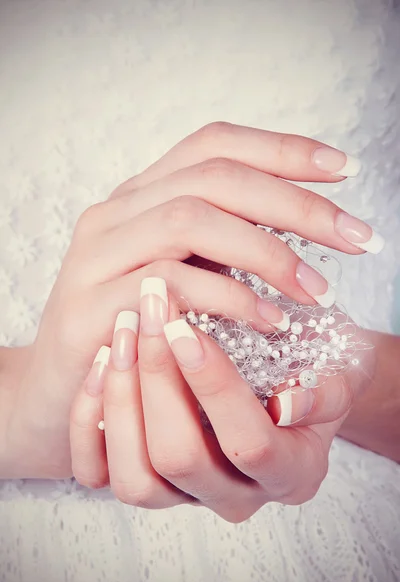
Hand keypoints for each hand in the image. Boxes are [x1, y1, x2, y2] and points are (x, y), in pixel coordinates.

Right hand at [5, 123, 376, 478]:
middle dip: (294, 204)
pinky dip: (230, 299)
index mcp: (139, 197)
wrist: (60, 389)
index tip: (343, 170)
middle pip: (212, 178)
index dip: (281, 149)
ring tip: (317, 290)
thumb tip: (296, 224)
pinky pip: (170, 285)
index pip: (213, 145)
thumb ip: (218, 243)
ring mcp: (97, 257)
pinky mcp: (89, 307)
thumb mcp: (178, 274)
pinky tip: (270, 321)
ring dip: (267, 253)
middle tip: (356, 238)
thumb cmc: (134, 330)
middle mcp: (115, 214)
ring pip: (190, 221)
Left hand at [70, 278, 371, 522]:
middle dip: (157, 379)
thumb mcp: (340, 369)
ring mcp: (186, 497)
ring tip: (124, 331)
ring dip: (121, 398)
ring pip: (136, 480)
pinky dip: (90, 421)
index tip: (184, 325)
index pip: (249, 445)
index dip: (214, 387)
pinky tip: (101, 363)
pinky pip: (100, 474)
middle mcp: (236, 496)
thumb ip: (330, 389)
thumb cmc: (313, 369)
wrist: (286, 383)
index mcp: (291, 473)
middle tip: (147, 312)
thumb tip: (290, 403)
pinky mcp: (146, 485)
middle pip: (180, 459)